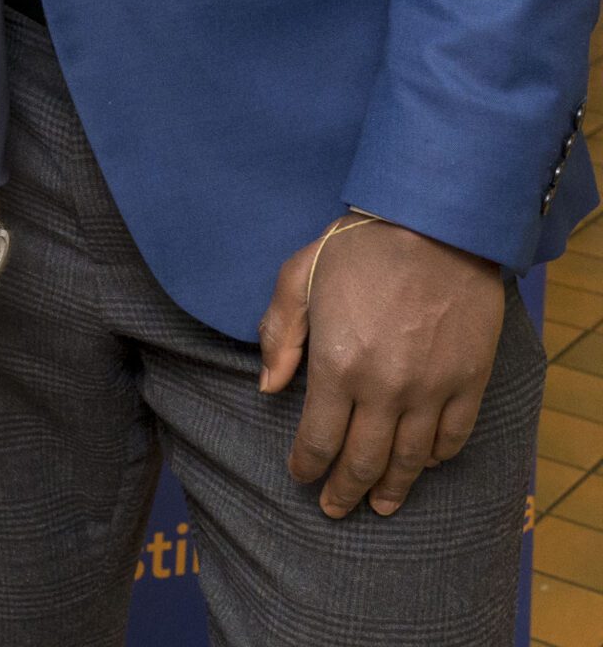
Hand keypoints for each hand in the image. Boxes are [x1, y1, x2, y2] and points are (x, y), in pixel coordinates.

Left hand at [258, 213, 504, 519]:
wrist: (434, 227)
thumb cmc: (358, 249)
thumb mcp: (297, 278)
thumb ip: (280, 335)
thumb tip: (268, 386)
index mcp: (337, 366)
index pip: (318, 439)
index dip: (307, 466)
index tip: (301, 478)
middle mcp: (384, 389)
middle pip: (363, 461)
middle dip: (344, 491)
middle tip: (334, 509)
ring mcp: (431, 390)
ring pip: (411, 460)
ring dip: (393, 488)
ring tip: (380, 505)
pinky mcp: (468, 382)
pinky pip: (453, 436)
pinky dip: (437, 457)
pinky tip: (424, 464)